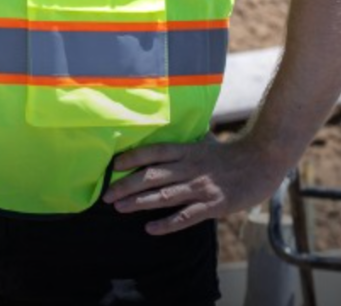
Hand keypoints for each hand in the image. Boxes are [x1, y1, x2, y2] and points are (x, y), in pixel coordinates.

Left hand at [103, 136, 287, 234]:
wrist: (263, 160)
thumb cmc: (230, 152)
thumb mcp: (203, 141)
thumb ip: (183, 144)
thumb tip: (162, 140)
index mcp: (186, 150)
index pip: (152, 152)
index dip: (130, 158)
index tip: (112, 167)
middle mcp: (189, 167)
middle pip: (151, 176)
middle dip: (125, 185)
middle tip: (106, 195)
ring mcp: (201, 187)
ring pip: (163, 196)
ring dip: (138, 202)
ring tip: (119, 207)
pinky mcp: (214, 205)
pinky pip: (186, 216)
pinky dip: (167, 223)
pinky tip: (150, 229)